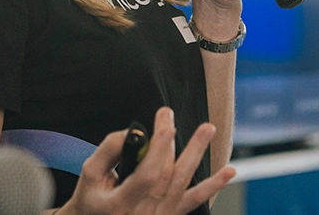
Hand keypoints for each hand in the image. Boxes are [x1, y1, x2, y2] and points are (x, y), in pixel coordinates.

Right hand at [58, 107, 234, 214]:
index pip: (146, 176)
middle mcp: (144, 213)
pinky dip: (213, 185)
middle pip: (166, 174)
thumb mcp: (89, 175)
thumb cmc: (92, 199)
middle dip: (170, 141)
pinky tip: (229, 172)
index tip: (165, 126)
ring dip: (196, 152)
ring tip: (207, 129)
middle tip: (169, 114)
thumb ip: (108, 151)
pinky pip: (194, 200)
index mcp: (121, 204)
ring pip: (182, 182)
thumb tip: (133, 132)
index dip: (158, 150)